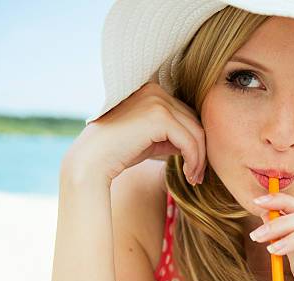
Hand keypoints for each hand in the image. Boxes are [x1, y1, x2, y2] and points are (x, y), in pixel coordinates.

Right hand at [62, 82, 206, 184]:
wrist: (92, 161)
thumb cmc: (119, 153)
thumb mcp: (151, 139)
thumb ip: (172, 136)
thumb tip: (199, 143)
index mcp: (153, 91)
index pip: (187, 116)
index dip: (195, 141)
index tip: (195, 166)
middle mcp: (156, 91)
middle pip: (195, 122)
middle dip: (201, 151)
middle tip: (199, 176)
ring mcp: (157, 101)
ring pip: (196, 132)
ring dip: (200, 158)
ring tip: (195, 178)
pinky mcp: (159, 117)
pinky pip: (189, 141)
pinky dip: (194, 160)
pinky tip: (189, 174)